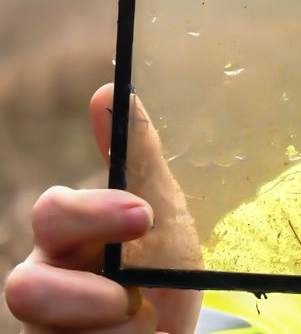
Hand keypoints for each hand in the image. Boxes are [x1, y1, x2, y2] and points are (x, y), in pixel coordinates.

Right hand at [4, 85, 201, 331]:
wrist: (176, 333)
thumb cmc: (160, 271)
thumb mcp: (162, 213)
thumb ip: (135, 159)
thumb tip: (109, 88)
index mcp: (67, 238)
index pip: (54, 213)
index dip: (92, 213)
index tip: (144, 215)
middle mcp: (44, 284)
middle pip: (26, 290)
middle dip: (83, 296)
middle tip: (131, 299)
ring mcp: (46, 330)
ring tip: (145, 327)